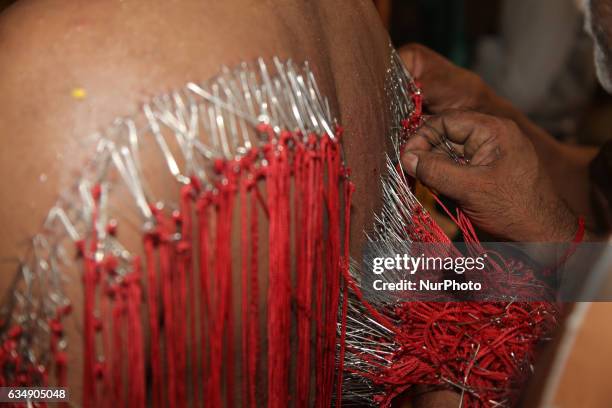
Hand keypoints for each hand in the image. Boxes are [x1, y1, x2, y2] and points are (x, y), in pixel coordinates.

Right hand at [399, 44, 597, 225]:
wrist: (543, 238)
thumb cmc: (515, 210)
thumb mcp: (471, 188)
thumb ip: (436, 170)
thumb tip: (406, 158)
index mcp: (493, 131)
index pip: (446, 121)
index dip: (422, 137)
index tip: (406, 158)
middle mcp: (490, 139)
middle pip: (445, 136)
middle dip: (425, 154)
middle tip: (408, 173)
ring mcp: (487, 158)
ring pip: (447, 155)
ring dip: (432, 169)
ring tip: (421, 184)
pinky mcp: (483, 175)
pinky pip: (455, 170)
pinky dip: (442, 180)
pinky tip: (437, 192)